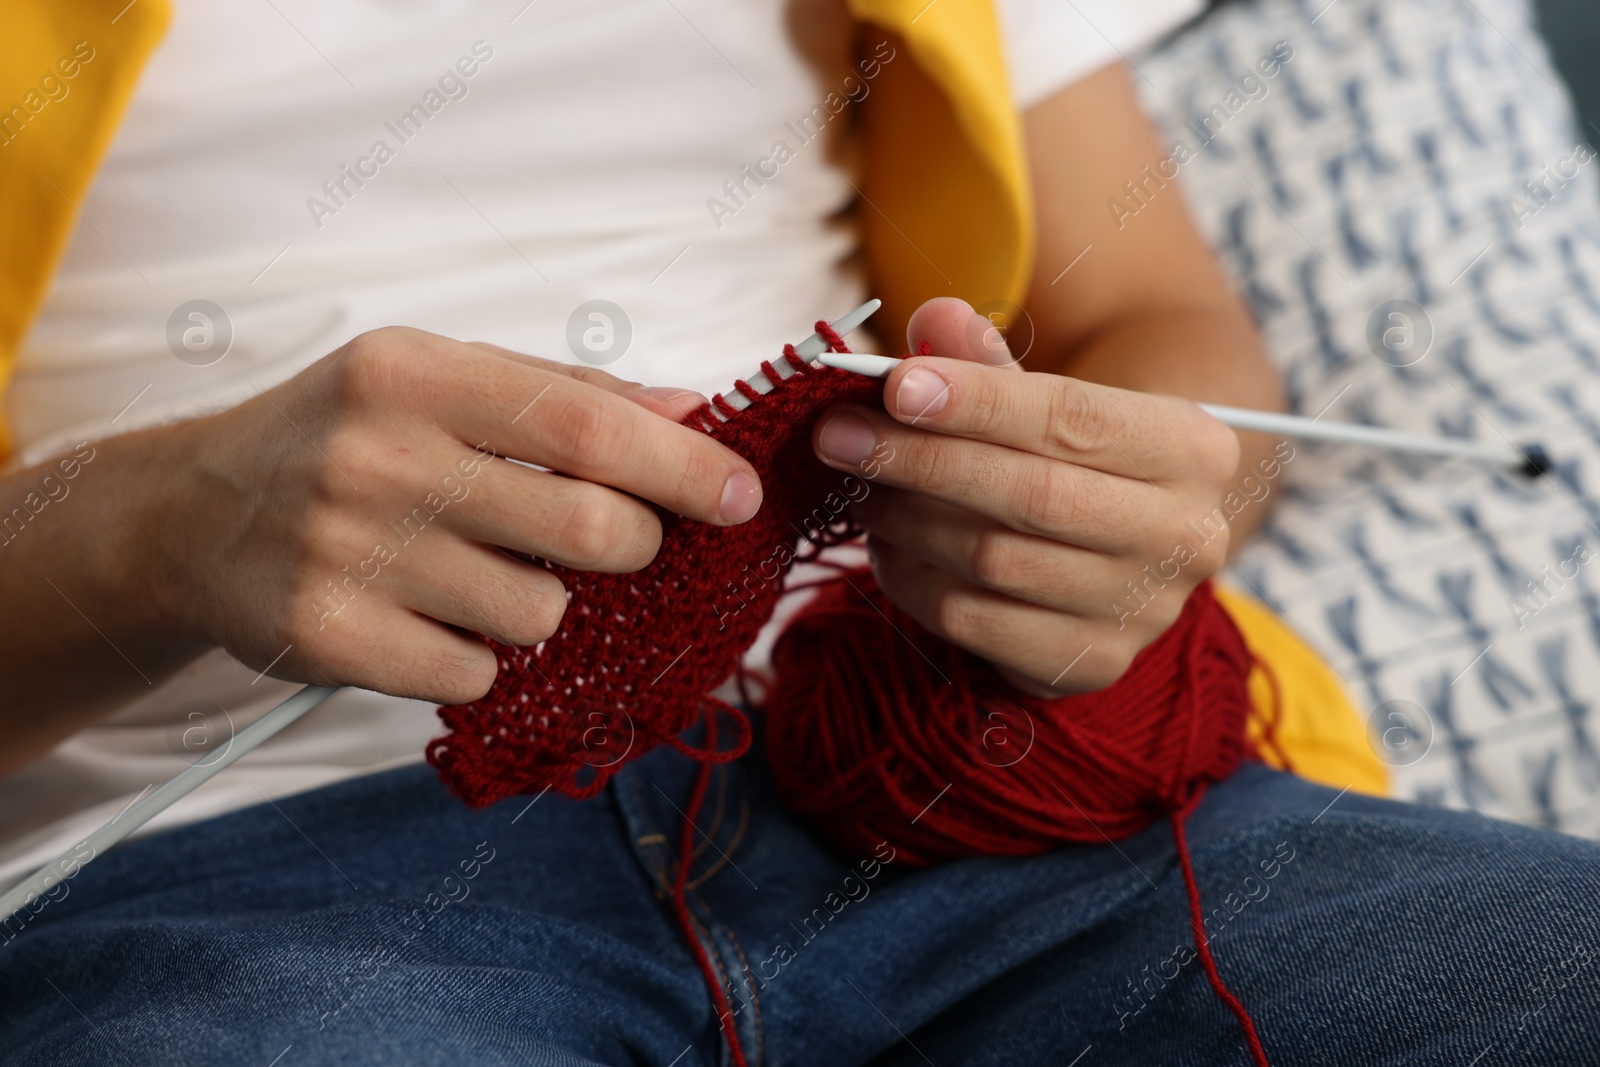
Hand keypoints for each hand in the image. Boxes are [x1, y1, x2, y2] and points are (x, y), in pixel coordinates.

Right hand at [130, 327, 761, 703]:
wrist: (194, 516)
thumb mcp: (444, 379)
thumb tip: (697, 414)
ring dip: (543, 605)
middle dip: (634, 546)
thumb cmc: (351, 435)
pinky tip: (431, 614)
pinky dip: (479, 656)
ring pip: (539, 615)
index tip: (742, 494)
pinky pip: (475, 675)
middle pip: (588, 529)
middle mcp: (377, 458)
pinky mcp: (327, 638)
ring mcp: (346, 553)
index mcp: (415, 373)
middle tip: (614, 539)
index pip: (586, 426)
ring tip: (480, 570)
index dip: (683, 467)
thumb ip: (570, 393)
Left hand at [810, 298, 1239, 695]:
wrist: (1120, 554)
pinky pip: (973, 621)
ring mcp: (1143, 611)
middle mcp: (1186, 536)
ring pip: (995, 560)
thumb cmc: (1072, 458)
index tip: (894, 386)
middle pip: (1032, 495)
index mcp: (1192, 450)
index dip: (978, 402)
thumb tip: (934, 317)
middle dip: (921, 461)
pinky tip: (887, 547)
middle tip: (837, 436)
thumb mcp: (1046, 400)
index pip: (1073, 418)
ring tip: (858, 487)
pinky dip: (913, 581)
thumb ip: (990, 362)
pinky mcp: (1090, 665)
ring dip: (907, 521)